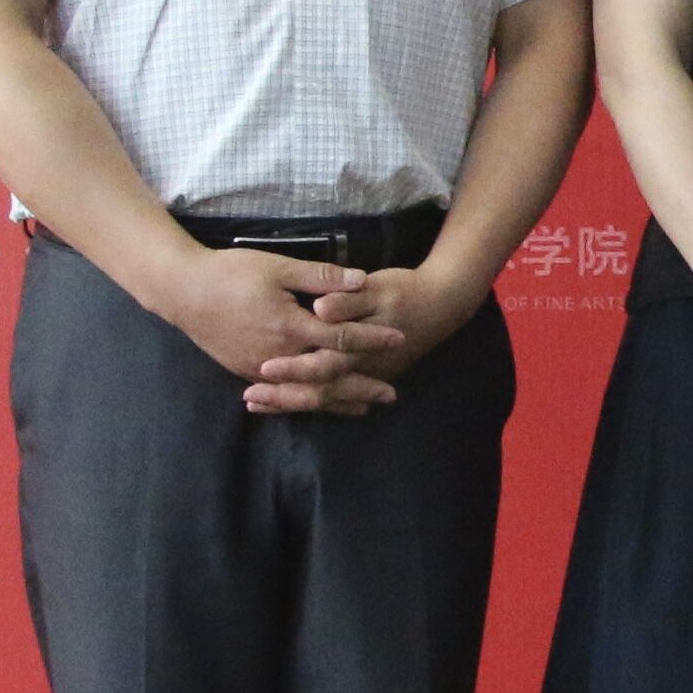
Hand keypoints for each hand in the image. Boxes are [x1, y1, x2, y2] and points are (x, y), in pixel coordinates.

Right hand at [150, 244, 388, 394]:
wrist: (183, 292)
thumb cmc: (231, 273)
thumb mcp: (278, 267)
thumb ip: (320, 277)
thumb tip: (362, 281)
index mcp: (291, 326)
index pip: (342, 337)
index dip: (372, 338)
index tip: (398, 340)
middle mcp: (279, 355)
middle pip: (329, 375)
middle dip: (362, 385)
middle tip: (391, 394)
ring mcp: (260, 368)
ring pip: (306, 392)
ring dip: (337, 400)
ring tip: (363, 407)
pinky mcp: (246, 371)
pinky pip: (283, 393)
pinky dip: (306, 401)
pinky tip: (318, 403)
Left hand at [246, 261, 478, 416]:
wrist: (443, 303)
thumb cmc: (407, 291)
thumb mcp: (378, 288)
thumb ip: (346, 299)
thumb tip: (320, 308)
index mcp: (360, 347)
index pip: (322, 364)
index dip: (293, 368)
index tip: (264, 369)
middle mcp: (361, 369)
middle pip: (318, 390)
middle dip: (283, 396)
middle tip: (249, 398)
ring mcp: (364, 376)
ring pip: (323, 398)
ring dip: (290, 401)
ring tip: (256, 403)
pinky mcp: (366, 376)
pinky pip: (333, 395)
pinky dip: (308, 400)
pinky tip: (284, 401)